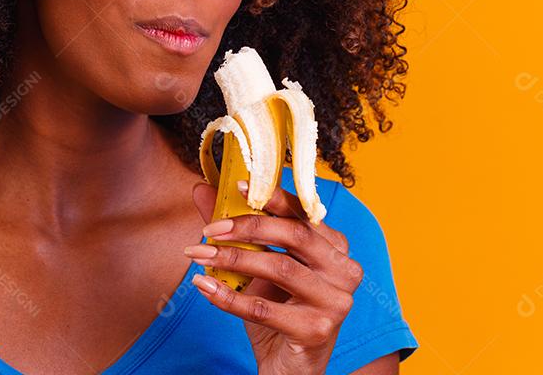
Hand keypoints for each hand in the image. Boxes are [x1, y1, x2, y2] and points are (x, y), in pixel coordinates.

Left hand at [187, 180, 363, 374]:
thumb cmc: (278, 310)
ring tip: (198, 255)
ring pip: (278, 268)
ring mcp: (334, 302)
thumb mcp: (257, 266)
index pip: (303, 213)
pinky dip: (228, 296)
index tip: (236, 187)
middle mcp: (344, 271)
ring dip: (231, 260)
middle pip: (294, 235)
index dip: (271, 197)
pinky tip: (204, 286)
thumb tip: (203, 190)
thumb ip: (235, 229)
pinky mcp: (316, 331)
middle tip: (209, 229)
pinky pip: (264, 308)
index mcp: (335, 247)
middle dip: (247, 227)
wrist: (290, 367)